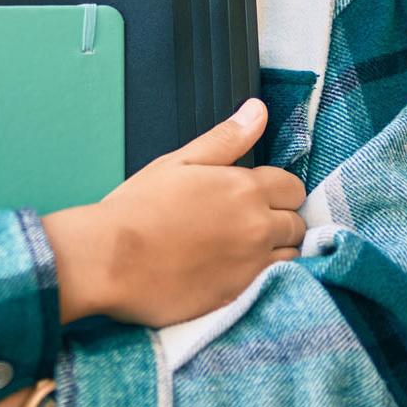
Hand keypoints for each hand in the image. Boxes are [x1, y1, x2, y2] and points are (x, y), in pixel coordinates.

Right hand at [41, 98, 306, 326]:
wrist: (111, 260)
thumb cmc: (138, 207)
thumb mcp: (179, 161)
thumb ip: (226, 138)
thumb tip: (258, 110)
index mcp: (245, 189)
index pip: (292, 187)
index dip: (276, 189)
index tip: (253, 195)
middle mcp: (258, 228)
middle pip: (296, 223)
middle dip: (278, 219)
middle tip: (243, 221)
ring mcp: (253, 267)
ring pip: (292, 256)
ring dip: (276, 249)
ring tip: (240, 248)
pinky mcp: (241, 297)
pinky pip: (273, 285)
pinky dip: (264, 277)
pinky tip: (235, 271)